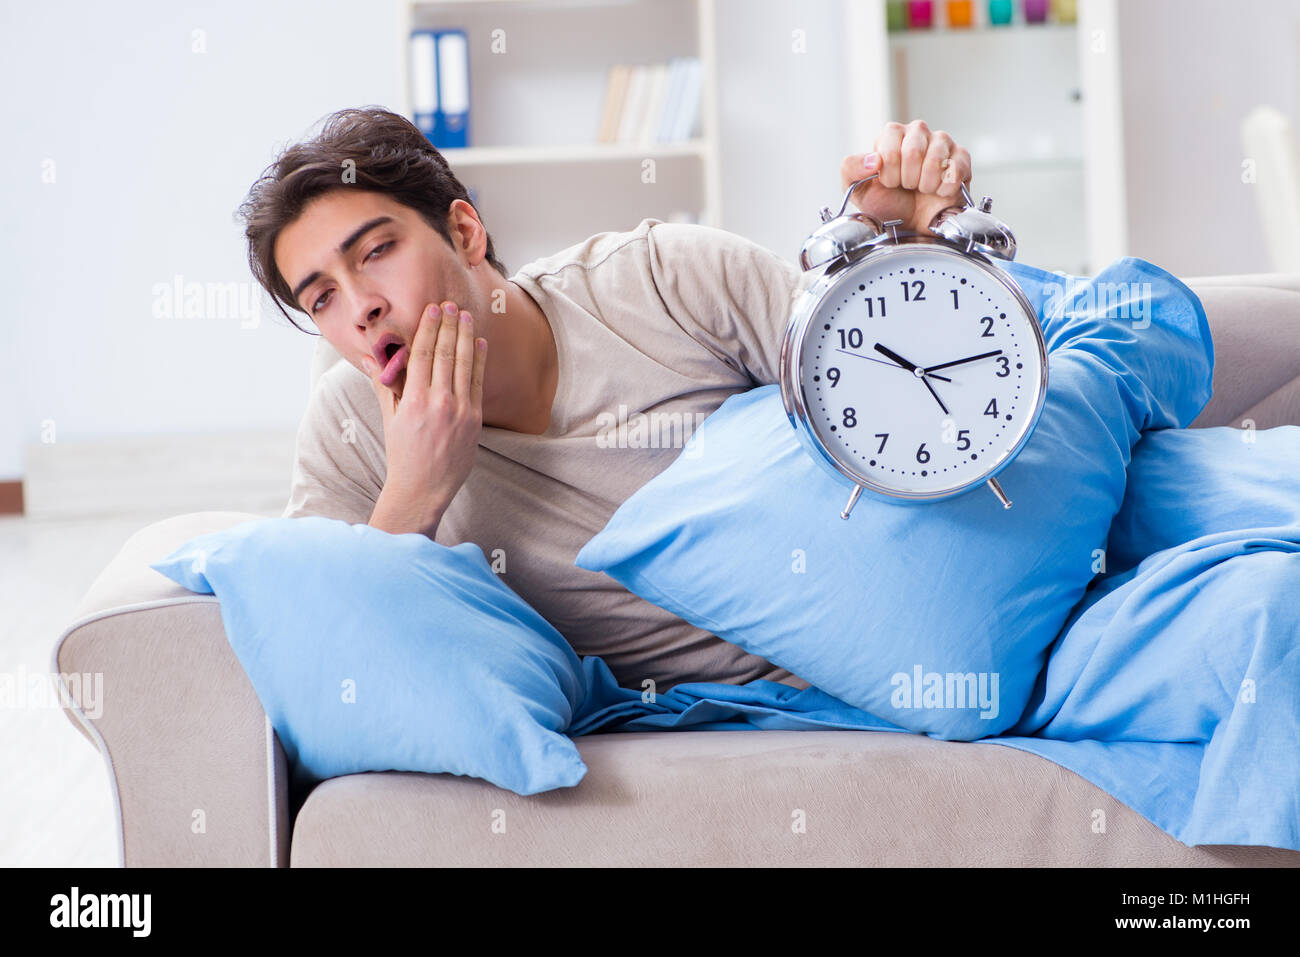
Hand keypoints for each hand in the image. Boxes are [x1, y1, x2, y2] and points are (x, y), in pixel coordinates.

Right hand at [363, 300, 486, 537]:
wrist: (423, 489)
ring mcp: (460, 411)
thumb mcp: (389, 419)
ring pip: (464, 365)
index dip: (428, 329)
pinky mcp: (475, 420)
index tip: (432, 308)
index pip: (421, 354)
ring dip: (466, 337)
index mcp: (413, 401)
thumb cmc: (402, 454)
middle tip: (451, 304)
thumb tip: (371, 358)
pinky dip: (479, 361)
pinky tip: (480, 344)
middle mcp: (438, 403)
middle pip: (445, 354)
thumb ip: (384, 385)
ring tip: (466, 316)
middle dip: (448, 326)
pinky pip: (477, 383)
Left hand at [839, 119, 972, 235]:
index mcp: (892, 135)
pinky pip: (955, 171)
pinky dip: (944, 189)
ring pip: (935, 161)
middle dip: (907, 179)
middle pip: (913, 151)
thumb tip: (872, 159)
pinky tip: (939, 191)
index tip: (889, 183)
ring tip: (922, 189)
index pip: (890, 147)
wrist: (912, 224)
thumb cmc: (887, 204)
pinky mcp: (961, 157)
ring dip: (925, 185)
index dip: (889, 173)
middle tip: (907, 187)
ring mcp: (942, 142)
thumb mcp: (858, 189)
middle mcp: (917, 132)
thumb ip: (851, 168)